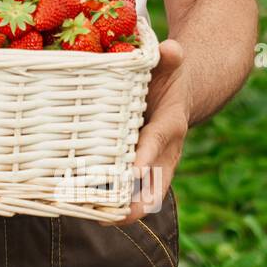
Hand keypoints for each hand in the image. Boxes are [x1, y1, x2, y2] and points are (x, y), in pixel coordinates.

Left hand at [108, 38, 190, 226]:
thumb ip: (170, 58)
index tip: (132, 174)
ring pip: (143, 195)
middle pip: (155, 185)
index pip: (157, 144)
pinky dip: (112, 201)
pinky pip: (130, 191)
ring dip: (121, 208)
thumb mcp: (170, 64)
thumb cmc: (167, 77)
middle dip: (135, 202)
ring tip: (94, 217)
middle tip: (111, 215)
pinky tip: (86, 209)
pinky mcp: (140, 169)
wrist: (180, 93)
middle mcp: (164, 152)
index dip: (146, 159)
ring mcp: (153, 165)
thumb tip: (172, 48)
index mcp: (170, 125)